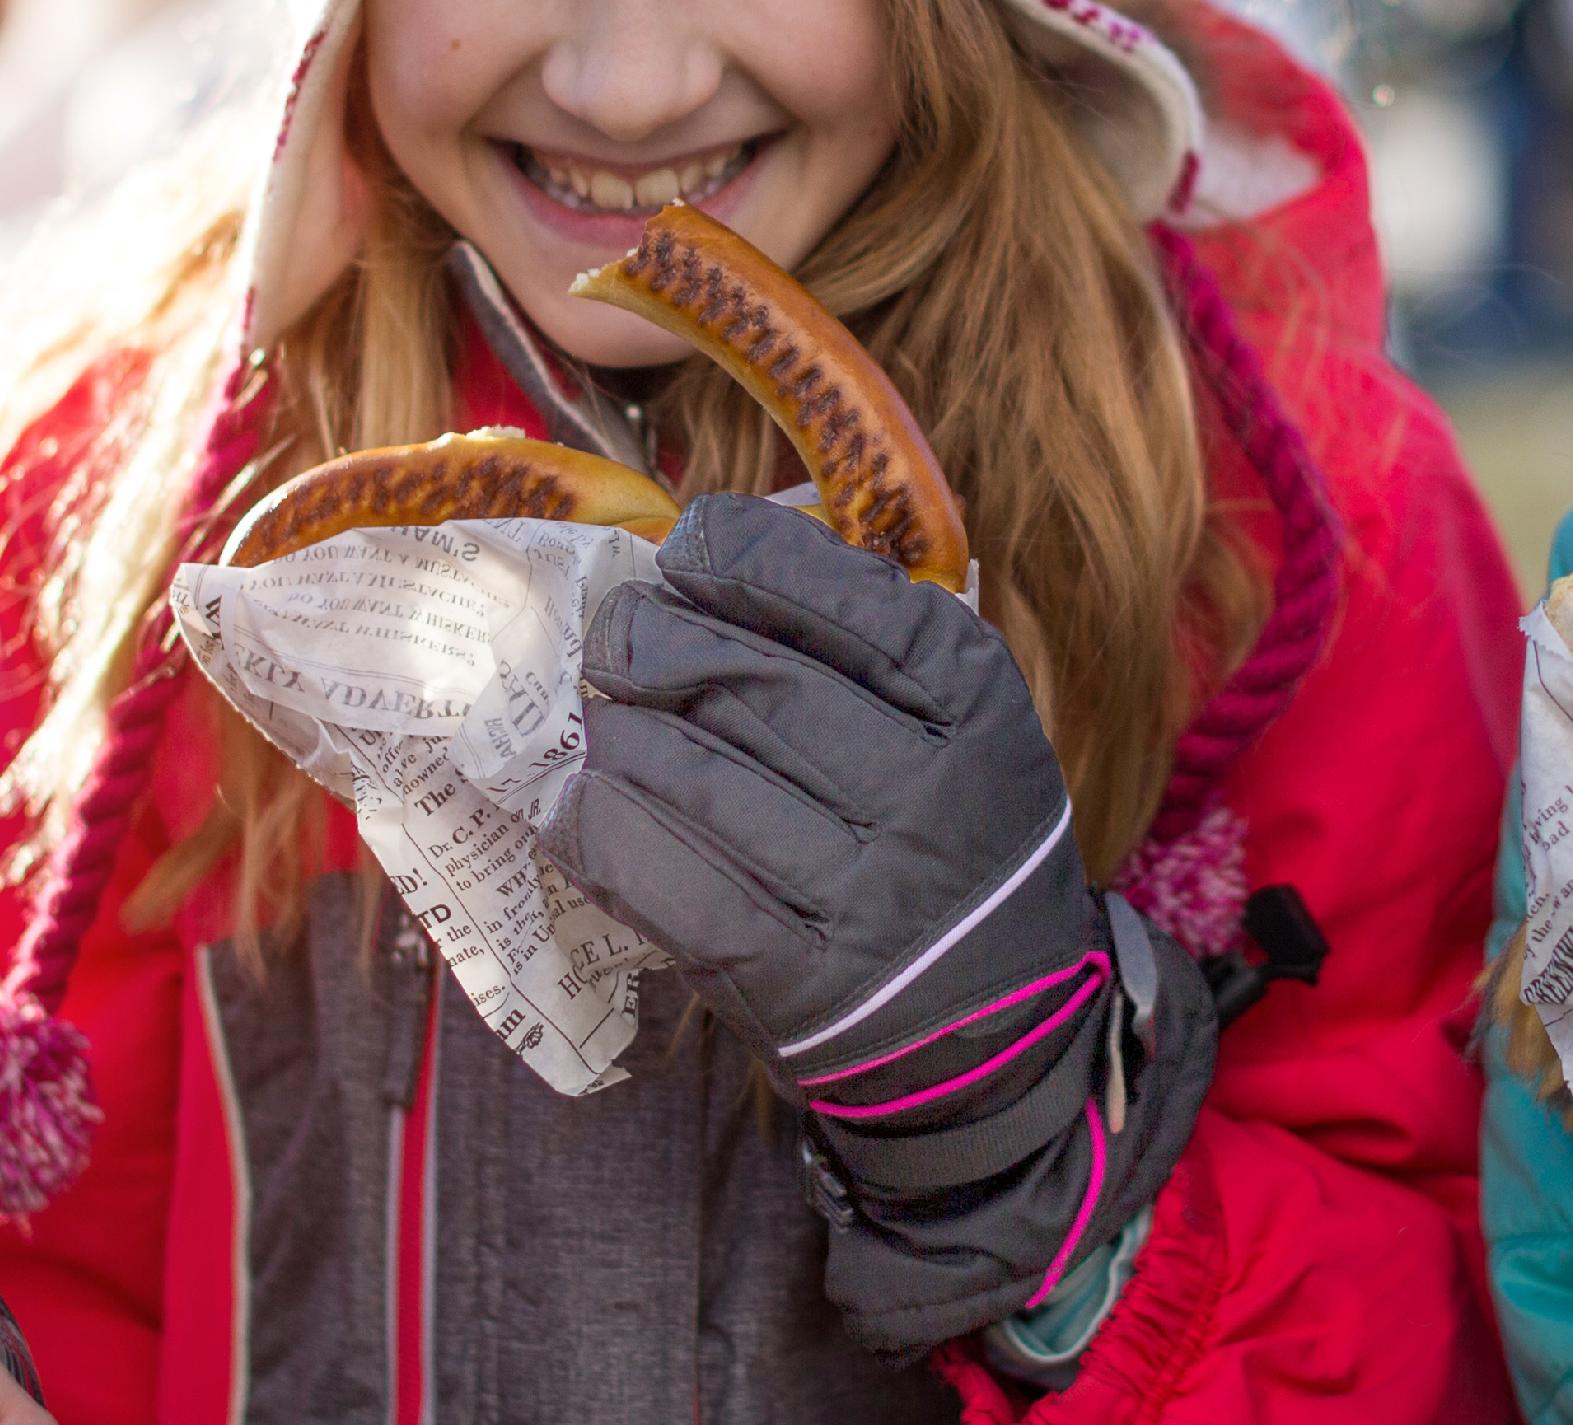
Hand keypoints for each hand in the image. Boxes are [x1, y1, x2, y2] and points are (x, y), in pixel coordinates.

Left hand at [543, 495, 1211, 1341]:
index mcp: (974, 698)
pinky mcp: (799, 980)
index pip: (832, 591)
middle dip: (648, 639)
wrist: (1000, 1030)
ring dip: (617, 735)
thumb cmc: (954, 835)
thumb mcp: (961, 717)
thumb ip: (866, 629)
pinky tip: (572, 802)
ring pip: (693, 775)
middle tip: (615, 639)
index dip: (734, 557)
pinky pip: (669, 884)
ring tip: (599, 720)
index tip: (684, 552)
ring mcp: (865, 890)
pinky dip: (601, 832)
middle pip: (744, 676)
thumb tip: (708, 542)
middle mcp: (927, 786)